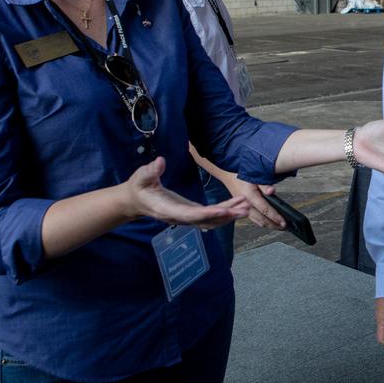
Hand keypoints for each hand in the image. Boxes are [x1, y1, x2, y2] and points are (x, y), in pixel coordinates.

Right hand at [125, 157, 249, 229]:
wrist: (136, 200)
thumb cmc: (139, 187)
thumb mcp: (141, 177)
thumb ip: (150, 171)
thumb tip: (159, 162)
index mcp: (167, 210)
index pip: (191, 214)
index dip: (208, 213)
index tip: (225, 210)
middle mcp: (180, 217)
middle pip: (206, 220)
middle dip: (226, 215)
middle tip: (245, 208)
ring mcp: (187, 217)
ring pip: (212, 220)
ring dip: (230, 214)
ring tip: (247, 205)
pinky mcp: (191, 213)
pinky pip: (211, 215)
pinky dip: (226, 210)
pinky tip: (238, 203)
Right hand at [229, 179, 285, 229]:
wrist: (228, 176)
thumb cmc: (241, 175)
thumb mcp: (255, 176)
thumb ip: (264, 185)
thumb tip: (272, 191)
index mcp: (249, 196)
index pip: (265, 210)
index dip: (275, 217)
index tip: (283, 222)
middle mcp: (245, 205)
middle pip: (261, 220)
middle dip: (273, 225)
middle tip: (284, 227)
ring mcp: (242, 208)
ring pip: (257, 221)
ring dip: (268, 225)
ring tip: (278, 226)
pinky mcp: (241, 210)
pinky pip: (253, 219)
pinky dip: (261, 222)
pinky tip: (267, 222)